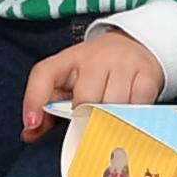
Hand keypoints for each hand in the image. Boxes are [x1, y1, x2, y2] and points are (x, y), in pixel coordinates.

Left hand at [20, 27, 166, 139]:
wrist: (136, 43)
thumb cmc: (96, 71)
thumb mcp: (69, 82)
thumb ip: (47, 108)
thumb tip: (29, 134)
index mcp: (68, 59)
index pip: (44, 73)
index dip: (34, 100)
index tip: (32, 125)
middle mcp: (95, 57)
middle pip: (85, 99)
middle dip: (85, 119)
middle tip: (88, 129)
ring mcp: (123, 63)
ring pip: (113, 105)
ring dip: (111, 121)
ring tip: (110, 124)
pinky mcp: (147, 73)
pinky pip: (138, 105)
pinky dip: (133, 118)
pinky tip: (130, 116)